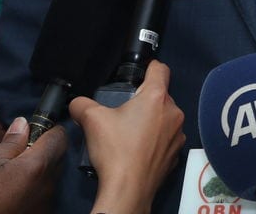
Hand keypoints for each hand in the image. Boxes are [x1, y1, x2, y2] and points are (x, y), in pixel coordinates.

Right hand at [0, 116, 66, 213]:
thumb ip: (11, 142)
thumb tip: (24, 123)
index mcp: (39, 165)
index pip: (59, 135)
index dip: (47, 129)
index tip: (33, 131)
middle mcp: (50, 182)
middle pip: (59, 154)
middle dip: (44, 148)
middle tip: (19, 153)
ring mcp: (49, 199)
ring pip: (54, 172)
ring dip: (41, 167)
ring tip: (16, 173)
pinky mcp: (44, 211)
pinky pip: (48, 190)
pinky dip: (38, 184)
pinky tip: (18, 189)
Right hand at [69, 60, 185, 213]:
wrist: (128, 189)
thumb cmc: (115, 150)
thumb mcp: (92, 120)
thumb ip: (82, 104)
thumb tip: (77, 103)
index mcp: (157, 97)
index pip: (160, 69)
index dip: (149, 67)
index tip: (140, 71)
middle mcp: (174, 112)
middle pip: (160, 96)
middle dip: (144, 100)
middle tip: (124, 111)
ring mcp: (178, 134)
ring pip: (165, 118)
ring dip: (151, 120)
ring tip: (129, 133)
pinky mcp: (176, 153)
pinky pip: (166, 138)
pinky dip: (154, 140)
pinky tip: (137, 149)